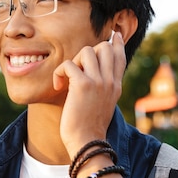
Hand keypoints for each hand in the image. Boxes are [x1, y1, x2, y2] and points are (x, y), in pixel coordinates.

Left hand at [52, 31, 125, 156]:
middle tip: (77, 70)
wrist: (87, 142)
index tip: (112, 35)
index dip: (115, 43)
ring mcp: (98, 82)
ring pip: (87, 50)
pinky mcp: (82, 85)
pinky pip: (69, 64)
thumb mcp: (103, 105)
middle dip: (88, 52)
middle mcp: (110, 81)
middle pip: (104, 46)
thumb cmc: (89, 127)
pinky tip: (58, 86)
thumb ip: (103, 89)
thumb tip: (94, 77)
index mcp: (116, 85)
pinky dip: (59, 73)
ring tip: (68, 79)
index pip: (119, 56)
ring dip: (73, 61)